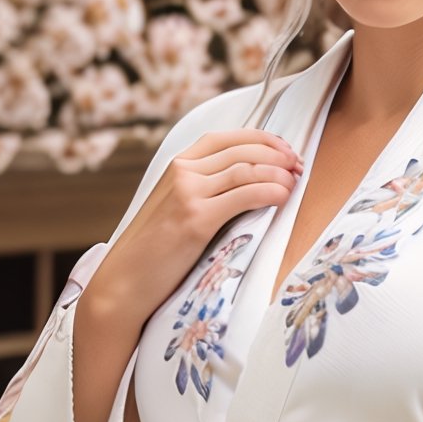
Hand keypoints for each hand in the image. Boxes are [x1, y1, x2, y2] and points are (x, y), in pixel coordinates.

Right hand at [88, 126, 302, 333]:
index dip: (262, 140)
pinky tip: (283, 196)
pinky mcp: (196, 218)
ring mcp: (188, 193)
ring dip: (278, 172)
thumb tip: (246, 186)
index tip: (285, 151)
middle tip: (299, 166)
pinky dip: (270, 191)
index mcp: (177, 166)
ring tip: (296, 181)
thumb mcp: (174, 209)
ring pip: (245, 168)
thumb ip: (202, 192)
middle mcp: (182, 172)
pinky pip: (244, 194)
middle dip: (278, 153)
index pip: (226, 138)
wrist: (123, 283)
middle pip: (241, 149)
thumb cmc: (153, 252)